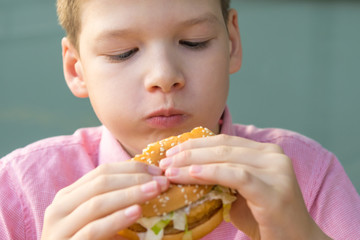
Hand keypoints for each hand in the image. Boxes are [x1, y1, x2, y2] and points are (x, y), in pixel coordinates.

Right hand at [41, 161, 168, 239]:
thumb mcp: (98, 217)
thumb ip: (114, 201)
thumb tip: (150, 182)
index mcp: (68, 196)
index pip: (102, 172)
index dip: (132, 168)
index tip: (158, 171)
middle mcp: (59, 208)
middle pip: (100, 183)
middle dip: (135, 179)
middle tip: (162, 180)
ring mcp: (60, 229)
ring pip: (97, 204)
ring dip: (130, 194)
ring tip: (155, 190)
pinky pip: (93, 230)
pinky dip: (116, 219)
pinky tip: (136, 212)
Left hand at [159, 134, 330, 239]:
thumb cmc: (263, 218)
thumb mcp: (238, 191)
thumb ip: (221, 176)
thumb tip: (185, 168)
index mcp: (265, 152)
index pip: (224, 141)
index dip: (196, 144)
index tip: (171, 151)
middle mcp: (274, 155)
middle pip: (223, 147)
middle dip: (190, 152)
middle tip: (165, 161)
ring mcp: (277, 171)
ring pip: (227, 159)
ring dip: (193, 163)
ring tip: (170, 170)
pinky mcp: (274, 190)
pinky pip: (237, 176)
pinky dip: (212, 173)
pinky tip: (192, 174)